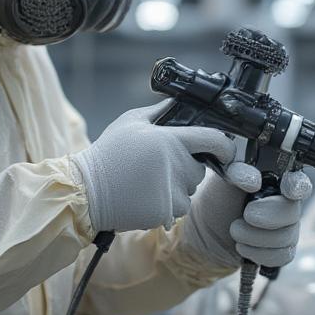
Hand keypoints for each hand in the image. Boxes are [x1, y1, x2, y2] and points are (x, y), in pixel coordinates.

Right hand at [71, 103, 235, 232]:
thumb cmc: (109, 154)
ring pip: (190, 189)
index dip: (225, 146)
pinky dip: (168, 202)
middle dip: (188, 165)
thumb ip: (160, 111)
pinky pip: (179, 206)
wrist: (88, 192)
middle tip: (162, 164)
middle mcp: (177, 166)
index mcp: (170, 140)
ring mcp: (173, 192)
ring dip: (178, 185)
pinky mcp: (167, 212)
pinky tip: (146, 195)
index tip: (224, 149)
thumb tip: (180, 102)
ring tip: (149, 180)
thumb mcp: (131, 121)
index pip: (215, 141)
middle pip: (200, 168)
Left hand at [182, 166, 312, 269]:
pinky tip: (243, 246)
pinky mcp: (281, 251)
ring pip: (286, 238)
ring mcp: (287, 229)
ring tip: (235, 230)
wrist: (205, 232)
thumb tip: (254, 179)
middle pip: (292, 213)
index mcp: (277, 181)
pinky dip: (258, 253)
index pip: (298, 182)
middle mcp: (286, 204)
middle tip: (245, 215)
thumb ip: (238, 171)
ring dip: (254, 237)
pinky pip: (281, 256)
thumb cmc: (218, 200)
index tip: (288, 191)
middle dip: (266, 217)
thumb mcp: (223, 179)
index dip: (297, 186)